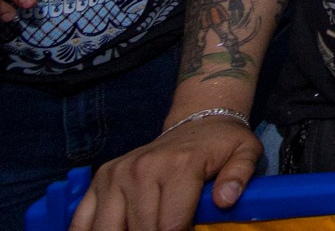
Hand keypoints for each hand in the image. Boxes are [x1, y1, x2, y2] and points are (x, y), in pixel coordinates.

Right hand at [70, 117, 261, 230]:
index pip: (170, 226)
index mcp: (178, 166)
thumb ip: (239, 176)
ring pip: (108, 230)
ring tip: (144, 230)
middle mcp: (141, 169)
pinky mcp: (99, 181)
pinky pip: (82, 220)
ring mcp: (115, 175)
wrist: (197, 121)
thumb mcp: (245, 152)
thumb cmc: (221, 145)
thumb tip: (225, 200)